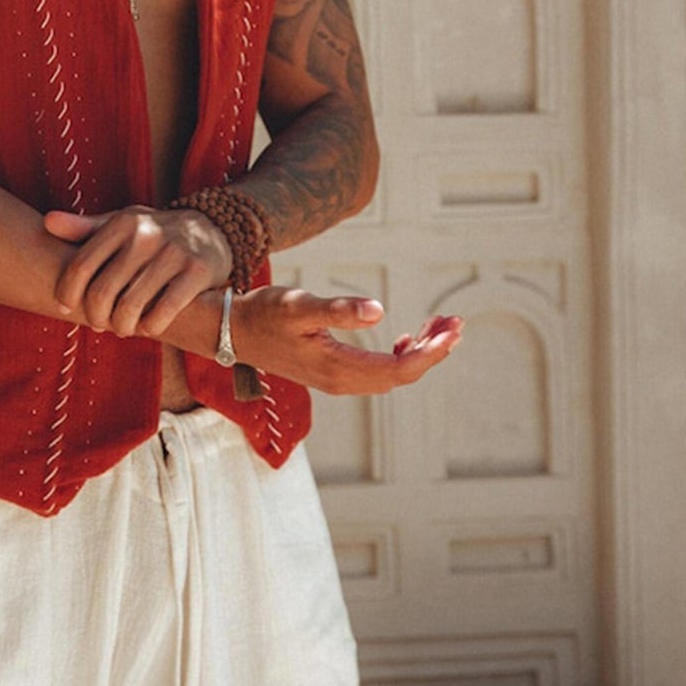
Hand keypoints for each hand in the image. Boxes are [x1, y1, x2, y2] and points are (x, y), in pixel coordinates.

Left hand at [43, 206, 232, 336]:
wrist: (213, 230)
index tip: (67, 308)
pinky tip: (147, 326)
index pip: (80, 266)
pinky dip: (149, 328)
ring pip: (130, 308)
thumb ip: (84, 228)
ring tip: (122, 327)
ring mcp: (173, 253)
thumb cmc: (153, 233)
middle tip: (99, 323)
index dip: (67, 294)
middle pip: (102, 292)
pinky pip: (162, 314)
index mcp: (122, 223)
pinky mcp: (197, 273)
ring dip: (121, 326)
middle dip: (95, 316)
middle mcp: (146, 235)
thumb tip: (47, 223)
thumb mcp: (121, 224)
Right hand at [233, 287, 462, 395]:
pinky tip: (403, 339)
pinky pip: (377, 372)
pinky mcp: (332, 372)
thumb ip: (339, 310)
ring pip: (392, 374)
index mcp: (339, 367)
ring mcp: (337, 379)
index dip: (431, 351)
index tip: (452, 329)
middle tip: (455, 323)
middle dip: (433, 350)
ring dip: (419, 353)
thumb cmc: (264, 314)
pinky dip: (399, 356)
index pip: (400, 368)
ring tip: (439, 327)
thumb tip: (380, 311)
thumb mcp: (300, 305)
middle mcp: (342, 381)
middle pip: (402, 374)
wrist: (230, 330)